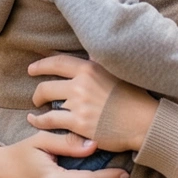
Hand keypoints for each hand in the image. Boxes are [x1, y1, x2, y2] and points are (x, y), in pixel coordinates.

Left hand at [28, 54, 159, 151]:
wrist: (145, 122)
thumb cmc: (134, 99)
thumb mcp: (117, 73)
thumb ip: (99, 65)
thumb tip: (91, 54)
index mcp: (90, 68)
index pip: (57, 62)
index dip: (41, 66)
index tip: (33, 69)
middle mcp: (82, 84)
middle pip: (46, 85)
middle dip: (38, 92)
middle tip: (37, 97)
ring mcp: (79, 104)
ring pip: (46, 104)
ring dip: (38, 108)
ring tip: (36, 112)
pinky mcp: (78, 123)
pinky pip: (49, 121)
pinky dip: (39, 122)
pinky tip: (36, 122)